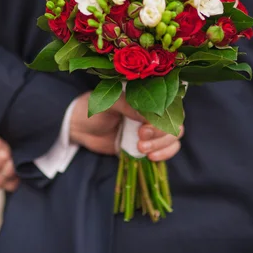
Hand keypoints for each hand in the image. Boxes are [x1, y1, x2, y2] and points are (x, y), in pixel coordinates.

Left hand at [69, 92, 183, 160]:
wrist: (78, 126)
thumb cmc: (93, 108)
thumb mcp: (108, 103)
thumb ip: (128, 105)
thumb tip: (148, 116)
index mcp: (147, 95)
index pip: (168, 105)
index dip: (162, 118)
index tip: (144, 127)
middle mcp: (153, 111)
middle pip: (174, 122)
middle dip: (160, 134)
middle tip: (140, 137)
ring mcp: (151, 128)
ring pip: (173, 137)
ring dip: (161, 145)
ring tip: (141, 149)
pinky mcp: (147, 144)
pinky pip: (166, 149)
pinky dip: (164, 154)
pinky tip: (151, 157)